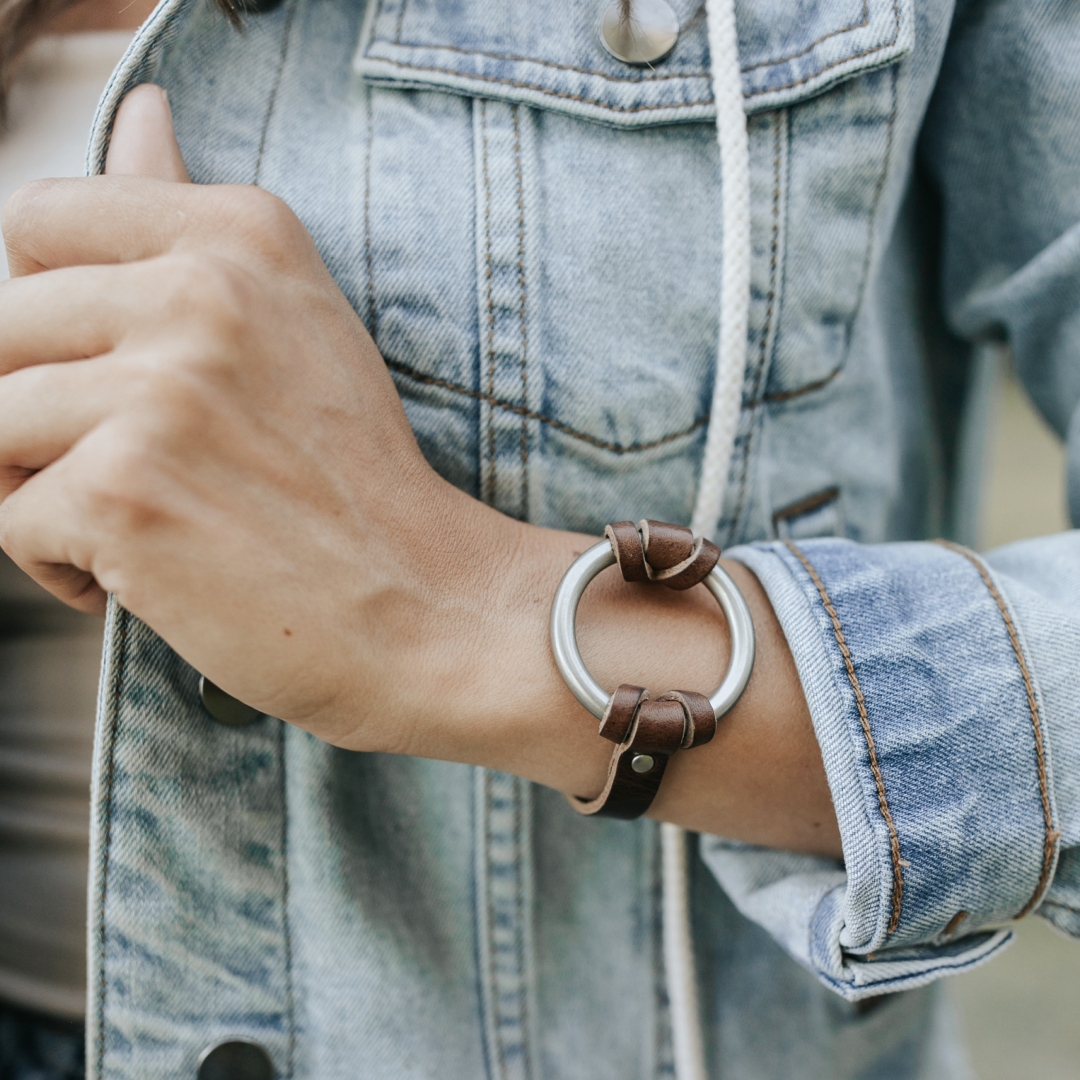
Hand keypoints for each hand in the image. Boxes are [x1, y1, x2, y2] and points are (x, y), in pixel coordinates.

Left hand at [0, 85, 519, 751]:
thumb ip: (191, 211)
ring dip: (47, 491)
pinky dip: (62, 565)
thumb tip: (141, 113)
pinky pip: (6, 519)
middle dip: (46, 415)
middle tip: (147, 470)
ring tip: (147, 525)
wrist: (426, 604)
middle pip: (3, 330)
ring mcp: (160, 389)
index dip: (56, 314)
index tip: (121, 375)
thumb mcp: (293, 320)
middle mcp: (200, 291)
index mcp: (241, 233)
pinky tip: (149, 577)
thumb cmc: (358, 480)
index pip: (40, 220)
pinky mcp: (124, 490)